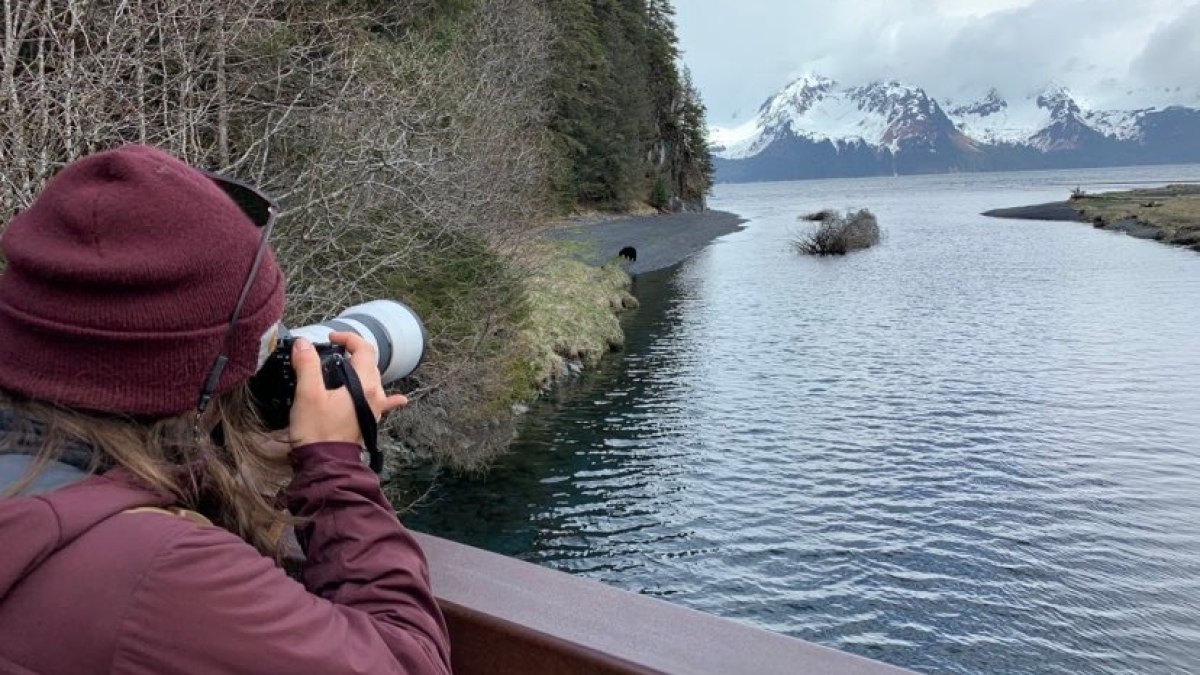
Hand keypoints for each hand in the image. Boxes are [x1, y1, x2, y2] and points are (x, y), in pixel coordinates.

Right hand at [287, 333, 407, 447]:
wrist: (325, 463)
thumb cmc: (317, 430)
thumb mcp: (307, 393)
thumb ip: (307, 365)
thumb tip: (303, 343)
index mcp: (365, 384)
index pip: (363, 348)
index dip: (348, 338)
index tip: (330, 338)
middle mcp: (375, 394)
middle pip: (369, 363)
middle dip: (352, 352)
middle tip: (331, 351)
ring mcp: (375, 408)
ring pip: (373, 380)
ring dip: (362, 369)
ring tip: (347, 366)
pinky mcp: (369, 420)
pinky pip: (383, 403)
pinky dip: (388, 397)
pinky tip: (400, 399)